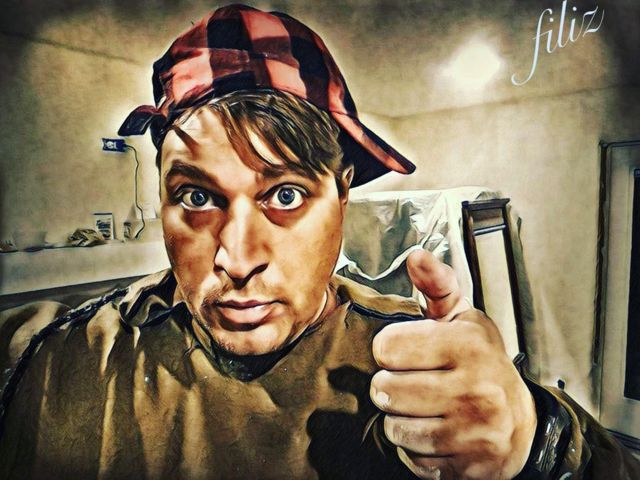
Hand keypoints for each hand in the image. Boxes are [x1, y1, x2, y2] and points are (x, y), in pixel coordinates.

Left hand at [370, 250, 536, 478]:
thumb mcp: (461, 318)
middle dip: (391, 387)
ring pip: (394, 428)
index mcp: (469, 344)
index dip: (391, 349)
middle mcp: (475, 389)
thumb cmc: (481, 363)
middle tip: (415, 382)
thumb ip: (435, 285)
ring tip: (425, 408)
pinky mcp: (468, 467)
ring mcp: (474, 432)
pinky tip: (436, 432)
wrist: (520, 421)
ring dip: (401, 419)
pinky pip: (412, 459)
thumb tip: (415, 257)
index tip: (409, 351)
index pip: (386, 347)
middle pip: (384, 390)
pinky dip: (417, 449)